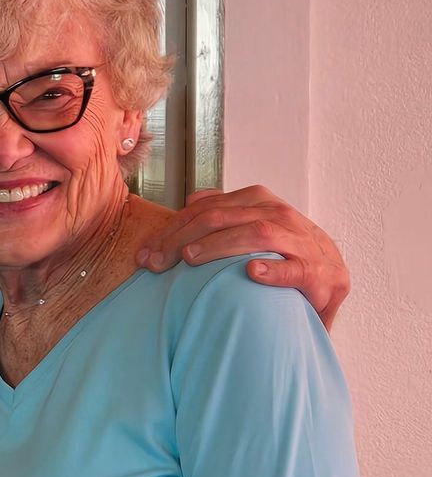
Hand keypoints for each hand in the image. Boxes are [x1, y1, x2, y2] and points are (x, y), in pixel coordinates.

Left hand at [139, 186, 349, 329]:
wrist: (331, 278)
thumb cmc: (284, 253)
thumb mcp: (256, 226)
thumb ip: (228, 212)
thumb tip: (194, 198)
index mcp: (260, 202)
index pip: (208, 209)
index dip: (172, 230)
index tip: (145, 255)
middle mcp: (280, 215)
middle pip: (223, 217)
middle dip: (183, 239)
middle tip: (156, 263)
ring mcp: (301, 242)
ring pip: (256, 233)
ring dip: (219, 246)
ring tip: (191, 259)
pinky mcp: (318, 273)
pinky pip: (294, 269)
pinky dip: (272, 269)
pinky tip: (251, 272)